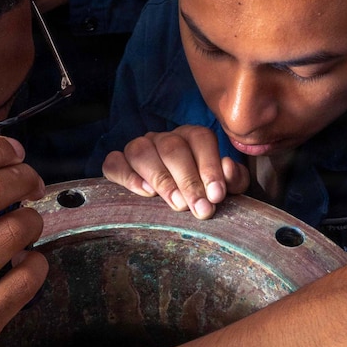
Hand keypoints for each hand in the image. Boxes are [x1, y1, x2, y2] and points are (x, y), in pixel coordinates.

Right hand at [101, 125, 248, 218]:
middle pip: (172, 148)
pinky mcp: (118, 164)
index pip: (200, 139)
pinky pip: (114, 163)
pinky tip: (144, 192)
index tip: (217, 195)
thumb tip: (228, 168)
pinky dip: (127, 176)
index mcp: (191, 137)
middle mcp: (164, 138)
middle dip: (188, 181)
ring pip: (140, 151)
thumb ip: (232, 180)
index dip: (210, 166)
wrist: (176, 205)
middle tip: (199, 209)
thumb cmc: (202, 194)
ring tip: (176, 204)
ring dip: (161, 179)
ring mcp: (139, 148)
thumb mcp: (223, 189)